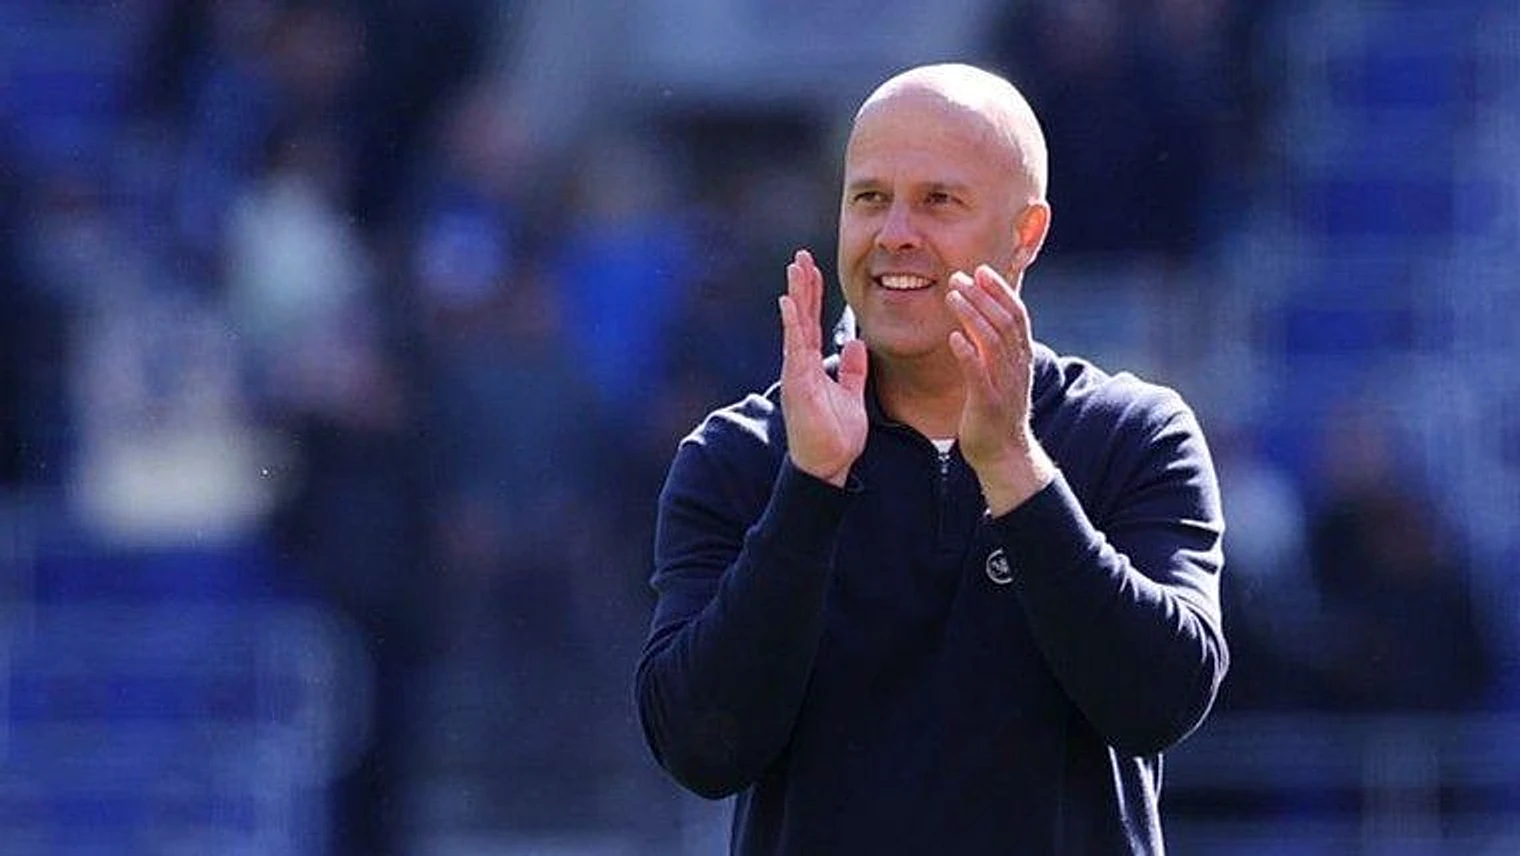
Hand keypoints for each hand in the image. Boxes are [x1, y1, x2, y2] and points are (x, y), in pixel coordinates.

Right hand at [778, 249, 868, 486]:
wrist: (828, 464)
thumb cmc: (836, 435)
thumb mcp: (852, 394)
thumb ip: (853, 369)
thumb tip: (857, 343)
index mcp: (813, 364)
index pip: (813, 321)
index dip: (814, 294)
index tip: (814, 268)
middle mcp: (801, 363)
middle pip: (802, 316)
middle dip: (802, 285)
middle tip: (801, 255)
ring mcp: (797, 370)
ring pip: (796, 324)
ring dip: (795, 295)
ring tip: (795, 267)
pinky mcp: (798, 381)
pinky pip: (795, 347)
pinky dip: (792, 323)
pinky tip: (788, 302)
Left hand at [946, 265, 1055, 514]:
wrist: (1004, 454)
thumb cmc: (997, 410)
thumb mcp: (1001, 372)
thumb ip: (995, 346)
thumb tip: (983, 314)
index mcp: (1021, 357)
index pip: (1016, 314)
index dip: (1000, 290)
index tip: (981, 271)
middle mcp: (1017, 367)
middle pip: (1005, 322)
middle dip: (983, 296)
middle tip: (960, 277)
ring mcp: (1004, 385)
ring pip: (993, 342)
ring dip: (973, 316)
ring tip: (952, 296)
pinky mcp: (988, 404)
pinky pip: (978, 375)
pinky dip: (967, 354)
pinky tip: (953, 338)